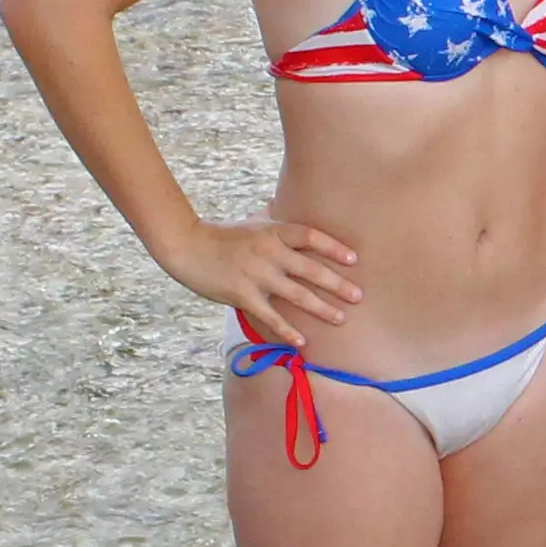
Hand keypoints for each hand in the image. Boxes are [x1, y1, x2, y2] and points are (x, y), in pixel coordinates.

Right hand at [161, 214, 360, 347]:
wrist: (186, 247)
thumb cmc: (224, 235)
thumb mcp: (254, 222)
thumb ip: (278, 221)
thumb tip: (297, 205)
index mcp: (273, 232)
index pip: (310, 237)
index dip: (333, 248)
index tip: (354, 260)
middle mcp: (269, 252)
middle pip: (311, 269)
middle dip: (337, 284)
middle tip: (358, 296)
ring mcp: (256, 275)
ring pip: (297, 294)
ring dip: (322, 308)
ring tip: (341, 318)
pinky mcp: (242, 295)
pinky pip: (271, 315)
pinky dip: (287, 330)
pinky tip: (303, 341)